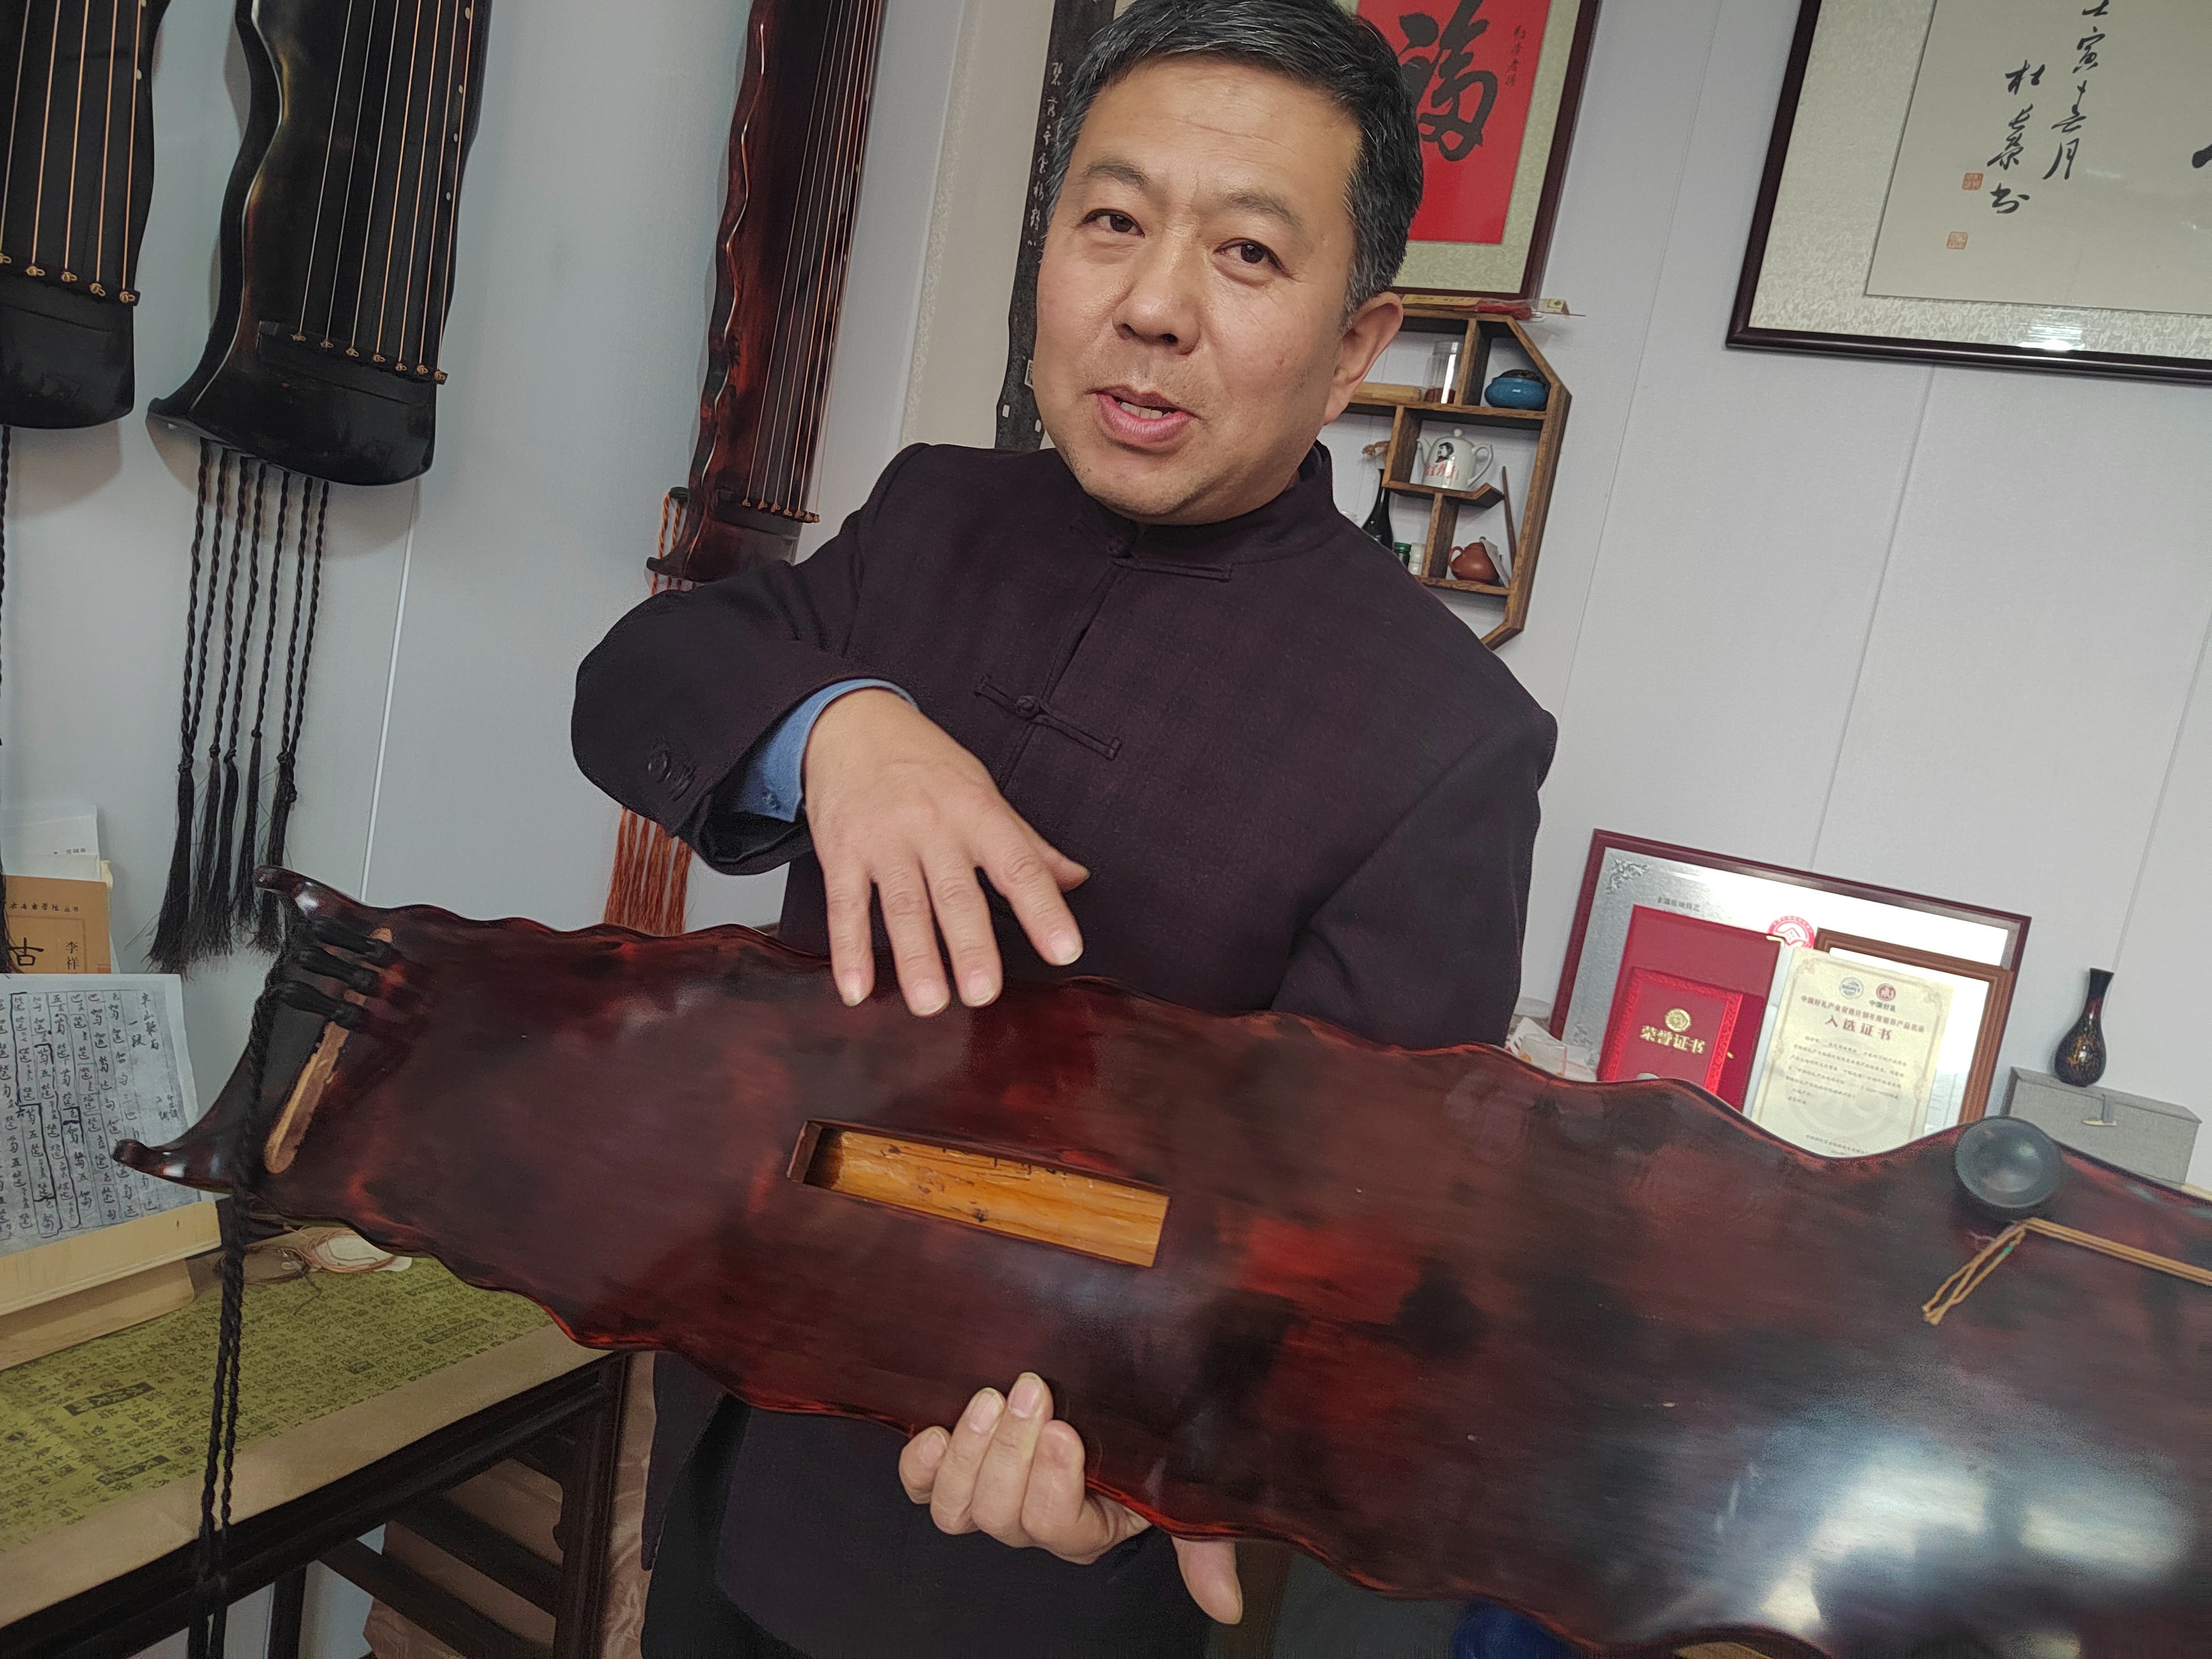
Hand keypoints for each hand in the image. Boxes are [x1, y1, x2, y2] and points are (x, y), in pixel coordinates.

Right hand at [802, 689, 1087, 1014]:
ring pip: (903, 904)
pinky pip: (845, 905)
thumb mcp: (982, 791)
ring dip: (915, 956)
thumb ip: (1027, 843)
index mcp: (977, 812)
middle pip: (956, 893)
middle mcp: (932, 825)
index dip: (1044, 909)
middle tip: (983, 994)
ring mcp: (883, 839)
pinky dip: (848, 949)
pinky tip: (856, 988)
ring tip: (929, 1002)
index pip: (1020, 866)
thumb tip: (1077, 880)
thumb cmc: (925, 763)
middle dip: (970, 945)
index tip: (1065, 950)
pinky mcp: (840, 851)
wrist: (850, 722)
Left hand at [897, 1373, 1241, 1624]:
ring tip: (991, 1399)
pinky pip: (919, 1486)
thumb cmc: (1143, 1429)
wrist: (1103, 1376)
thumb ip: (1203, 1547)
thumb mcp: (1181, 1483)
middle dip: (1012, 1452)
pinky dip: (920, 1463)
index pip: (1057, 1528)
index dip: (1053, 1484)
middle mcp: (1029, 1518)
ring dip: (969, 1453)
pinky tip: (934, 1431)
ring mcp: (986, 1492)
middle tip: (1032, 1390)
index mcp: (1084, 1526)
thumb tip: (1227, 1607)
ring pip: (957, 1507)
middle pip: (1002, 1517)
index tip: (1066, 1430)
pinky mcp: (949, 1466)